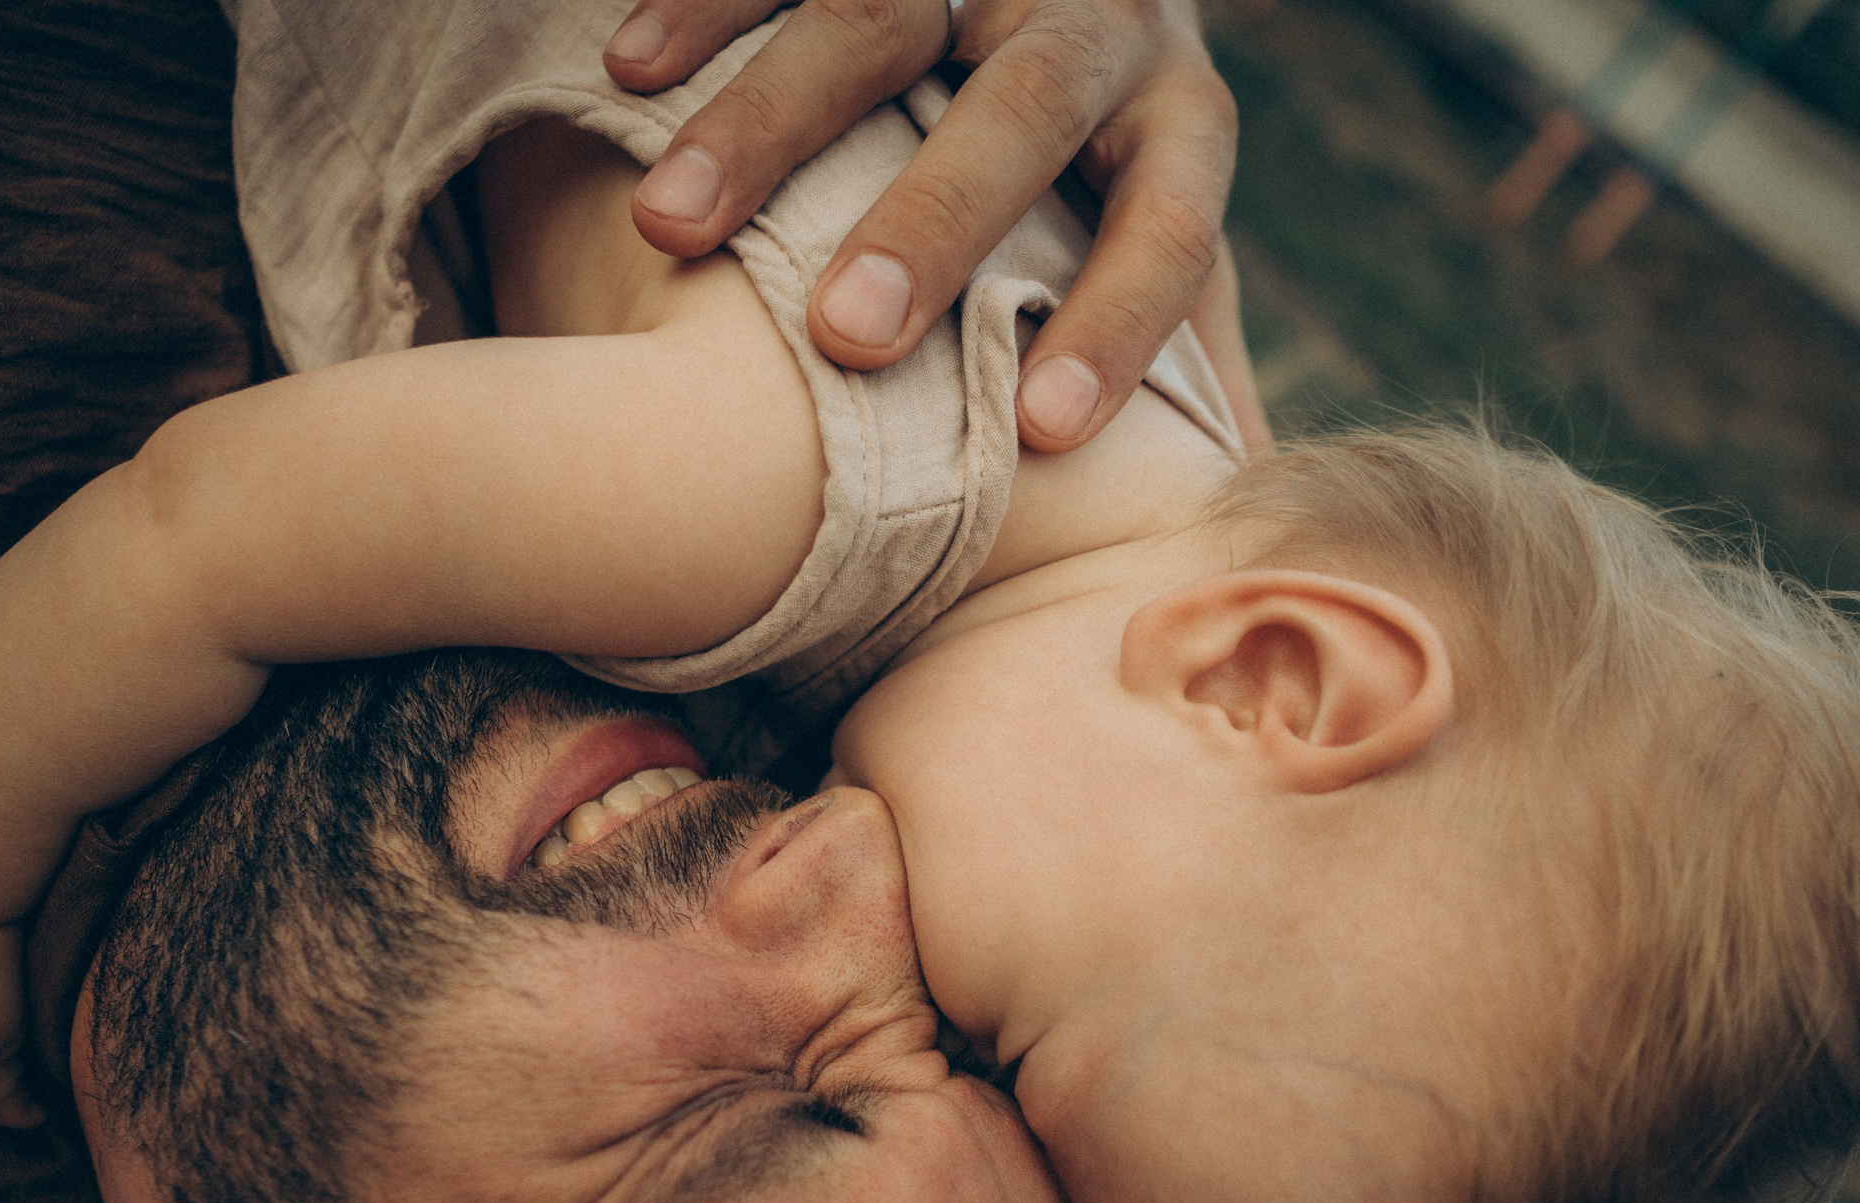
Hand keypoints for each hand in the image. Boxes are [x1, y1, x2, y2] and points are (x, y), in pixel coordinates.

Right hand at [607, 0, 1237, 452]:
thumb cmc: (1100, 145)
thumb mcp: (1165, 214)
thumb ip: (1196, 343)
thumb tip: (1232, 496)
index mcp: (1176, 114)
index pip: (1171, 221)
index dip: (1120, 321)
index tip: (1042, 428)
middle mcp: (1091, 20)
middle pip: (1023, 109)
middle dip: (933, 221)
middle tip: (847, 335)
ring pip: (874, 17)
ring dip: (766, 126)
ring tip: (670, 229)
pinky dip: (701, 3)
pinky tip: (627, 70)